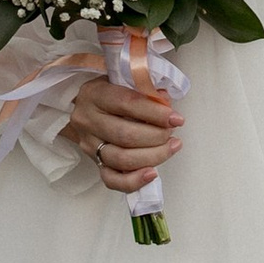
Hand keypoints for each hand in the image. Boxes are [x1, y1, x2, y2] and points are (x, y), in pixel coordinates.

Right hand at [68, 70, 181, 196]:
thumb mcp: (125, 81)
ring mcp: (89, 145)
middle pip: (125, 135)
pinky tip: (152, 173)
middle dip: (156, 136)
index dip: (154, 112)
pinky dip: (134, 181)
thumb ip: (146, 89)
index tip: (176, 118)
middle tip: (171, 132)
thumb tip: (165, 102)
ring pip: (121, 159)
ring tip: (171, 147)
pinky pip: (112, 180)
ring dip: (153, 156)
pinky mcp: (94, 164)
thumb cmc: (112, 93)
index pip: (126, 103)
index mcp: (94, 94)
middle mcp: (87, 120)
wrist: (88, 109)